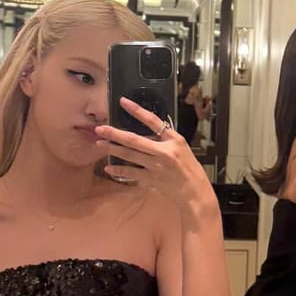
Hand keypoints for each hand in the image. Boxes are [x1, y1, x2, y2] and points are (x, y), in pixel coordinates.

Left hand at [94, 98, 214, 217]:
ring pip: (130, 155)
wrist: (195, 193)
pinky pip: (131, 173)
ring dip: (113, 149)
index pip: (153, 121)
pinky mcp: (151, 179)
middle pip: (134, 140)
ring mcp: (156, 166)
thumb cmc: (190, 170)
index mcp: (174, 140)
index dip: (137, 111)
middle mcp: (164, 151)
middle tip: (100, 128)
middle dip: (115, 134)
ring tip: (100, 144)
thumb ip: (165, 141)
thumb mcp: (182, 149)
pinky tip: (109, 168)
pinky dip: (119, 171)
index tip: (122, 102)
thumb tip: (146, 134)